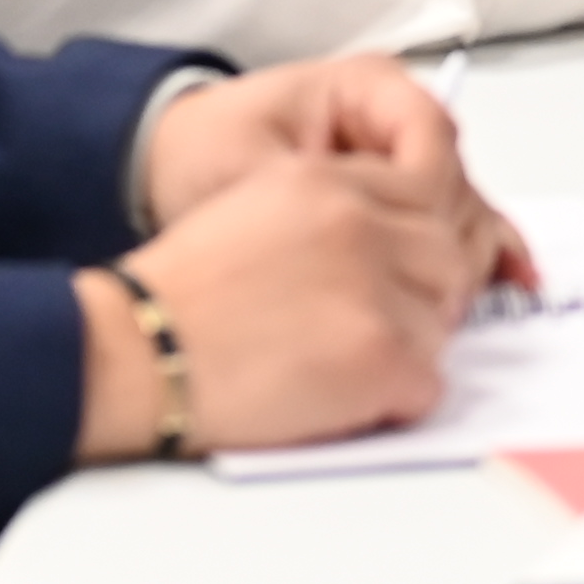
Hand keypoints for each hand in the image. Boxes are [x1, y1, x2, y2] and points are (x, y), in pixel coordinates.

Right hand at [81, 150, 492, 456]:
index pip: (426, 195)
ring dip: (410, 351)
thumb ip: (331, 213)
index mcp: (326, 181)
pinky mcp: (379, 354)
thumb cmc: (176, 302)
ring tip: (348, 368)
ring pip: (444, 321)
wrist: (136, 353)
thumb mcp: (253, 212)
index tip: (411, 273)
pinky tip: (348, 400)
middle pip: (447, 256)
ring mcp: (373, 287)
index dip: (421, 243)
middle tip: (386, 329)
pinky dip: (398, 402)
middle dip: (426, 297)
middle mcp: (358, 222)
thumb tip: (391, 245)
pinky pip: (429, 384)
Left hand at [139, 56, 520, 284]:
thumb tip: (382, 247)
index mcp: (367, 87)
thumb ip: (320, 202)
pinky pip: (442, 226)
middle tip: (441, 303)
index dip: (432, 198)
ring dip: (466, 260)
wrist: (170, 167)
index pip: (432, 137)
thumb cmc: (204, 154)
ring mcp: (401, 159)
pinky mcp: (397, 198)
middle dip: (456, 240)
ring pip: (460, 208)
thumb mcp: (254, 171)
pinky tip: (498, 291)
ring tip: (455, 315)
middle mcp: (396, 117)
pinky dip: (461, 262)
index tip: (417, 254)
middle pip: (457, 178)